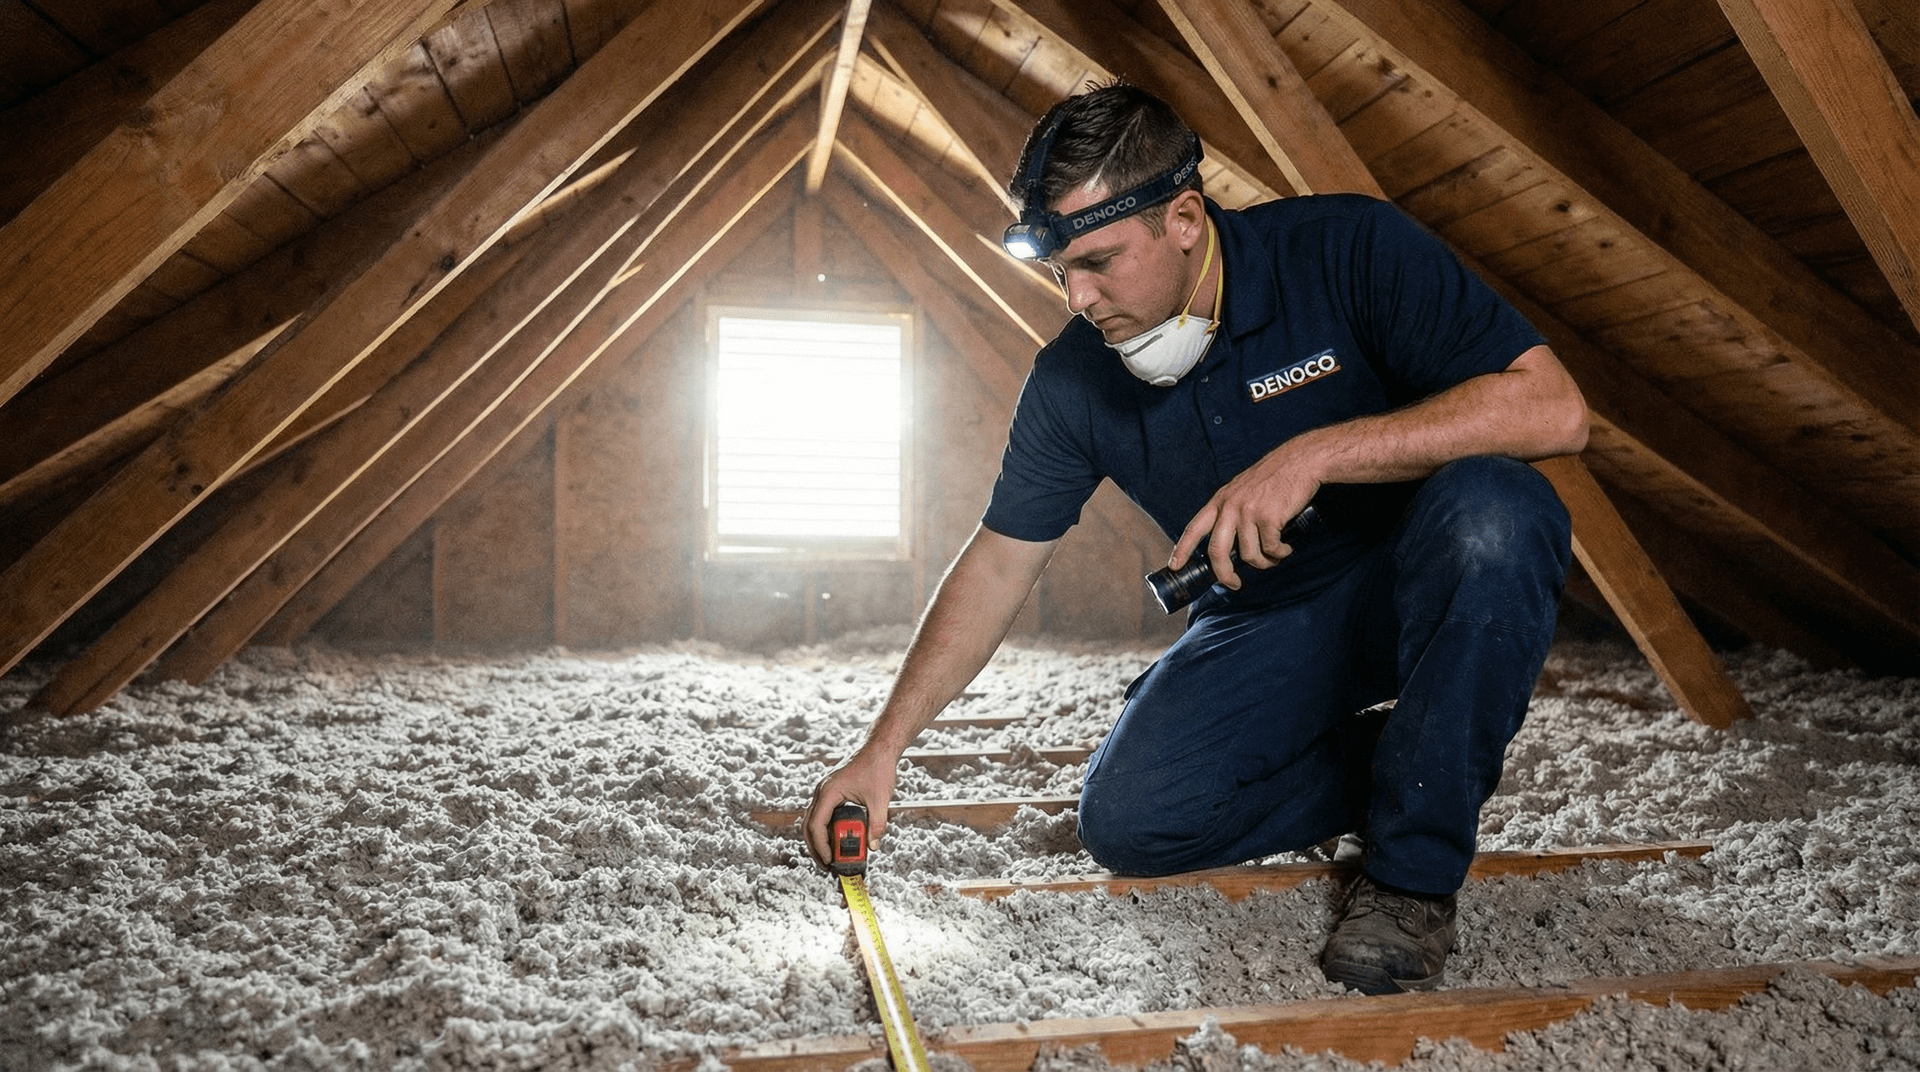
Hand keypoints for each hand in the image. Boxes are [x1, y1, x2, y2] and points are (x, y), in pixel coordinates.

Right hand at [803, 748, 897, 866]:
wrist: (879, 747)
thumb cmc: (877, 767)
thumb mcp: (880, 799)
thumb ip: (877, 824)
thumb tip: (873, 846)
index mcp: (829, 792)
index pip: (816, 824)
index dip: (821, 845)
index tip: (829, 860)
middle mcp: (822, 791)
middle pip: (808, 825)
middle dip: (815, 847)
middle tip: (826, 864)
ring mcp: (825, 791)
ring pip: (813, 820)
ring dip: (820, 839)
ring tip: (831, 856)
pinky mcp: (831, 792)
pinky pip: (822, 814)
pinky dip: (826, 829)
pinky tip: (837, 839)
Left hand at [1168, 446, 1318, 589]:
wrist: (1301, 461)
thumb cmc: (1274, 476)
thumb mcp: (1242, 489)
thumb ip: (1232, 511)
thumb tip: (1231, 545)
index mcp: (1220, 500)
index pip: (1194, 528)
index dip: (1182, 550)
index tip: (1174, 566)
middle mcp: (1230, 507)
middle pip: (1217, 551)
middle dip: (1224, 574)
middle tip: (1233, 584)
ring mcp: (1249, 512)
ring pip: (1249, 555)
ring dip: (1264, 563)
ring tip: (1274, 557)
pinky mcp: (1269, 518)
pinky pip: (1271, 549)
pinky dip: (1280, 554)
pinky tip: (1286, 549)